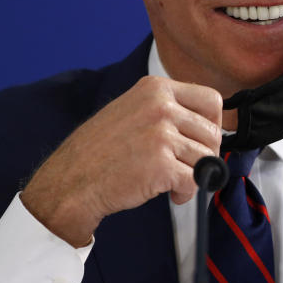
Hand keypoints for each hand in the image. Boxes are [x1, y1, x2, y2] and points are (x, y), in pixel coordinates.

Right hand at [21, 76, 222, 246]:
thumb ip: (168, 109)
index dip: (214, 124)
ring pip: (207, 157)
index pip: (211, 99)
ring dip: (196, 176)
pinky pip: (196, 179)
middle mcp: (161, 106)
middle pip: (213, 132)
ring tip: (174, 183)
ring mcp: (161, 134)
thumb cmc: (100, 151)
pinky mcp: (161, 164)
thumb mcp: (133, 110)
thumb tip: (209, 125)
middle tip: (188, 168)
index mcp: (156, 88)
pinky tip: (172, 194)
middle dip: (206, 155)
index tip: (203, 140)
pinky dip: (187, 191)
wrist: (69, 183)